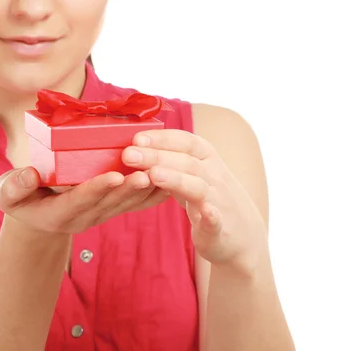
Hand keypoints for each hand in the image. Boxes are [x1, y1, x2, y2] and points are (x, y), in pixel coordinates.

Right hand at [0, 167, 170, 234]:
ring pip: (126, 203)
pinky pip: (134, 202)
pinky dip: (152, 192)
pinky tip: (169, 179)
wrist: (36, 216)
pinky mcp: (110, 208)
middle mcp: (84, 217)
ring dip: (145, 190)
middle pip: (109, 202)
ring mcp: (100, 214)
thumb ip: (14, 187)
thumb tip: (29, 175)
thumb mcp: (6, 194)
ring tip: (163, 173)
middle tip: (146, 174)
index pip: (80, 200)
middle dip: (128, 188)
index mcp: (58, 212)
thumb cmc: (19, 200)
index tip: (114, 176)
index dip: (97, 188)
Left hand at [121, 129, 267, 272]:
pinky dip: (212, 216)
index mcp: (206, 160)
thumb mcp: (190, 174)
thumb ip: (168, 161)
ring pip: (198, 187)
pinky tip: (205, 212)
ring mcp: (219, 202)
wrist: (243, 235)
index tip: (137, 137)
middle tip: (128, 154)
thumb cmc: (208, 197)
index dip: (162, 138)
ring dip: (176, 179)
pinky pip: (217, 220)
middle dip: (156, 156)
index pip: (185, 142)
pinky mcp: (221, 228)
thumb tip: (135, 147)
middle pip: (186, 161)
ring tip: (153, 175)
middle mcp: (214, 176)